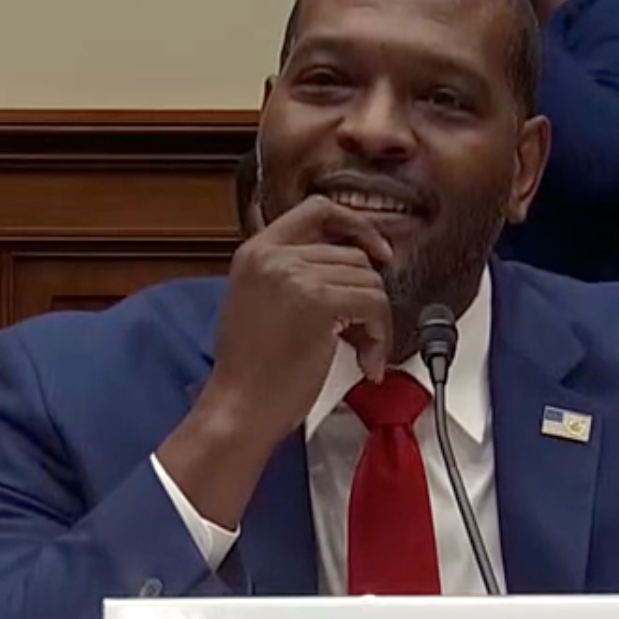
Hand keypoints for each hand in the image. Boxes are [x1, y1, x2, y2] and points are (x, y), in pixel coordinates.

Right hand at [157, 197, 392, 529]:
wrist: (238, 408)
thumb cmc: (250, 373)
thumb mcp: (258, 304)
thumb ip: (292, 276)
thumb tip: (346, 271)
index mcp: (256, 251)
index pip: (317, 209)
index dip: (356, 225)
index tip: (378, 251)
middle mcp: (273, 255)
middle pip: (353, 255)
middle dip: (367, 297)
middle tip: (362, 335)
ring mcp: (294, 275)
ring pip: (369, 282)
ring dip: (375, 323)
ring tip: (361, 354)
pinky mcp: (317, 301)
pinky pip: (373, 306)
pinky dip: (379, 336)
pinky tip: (366, 362)